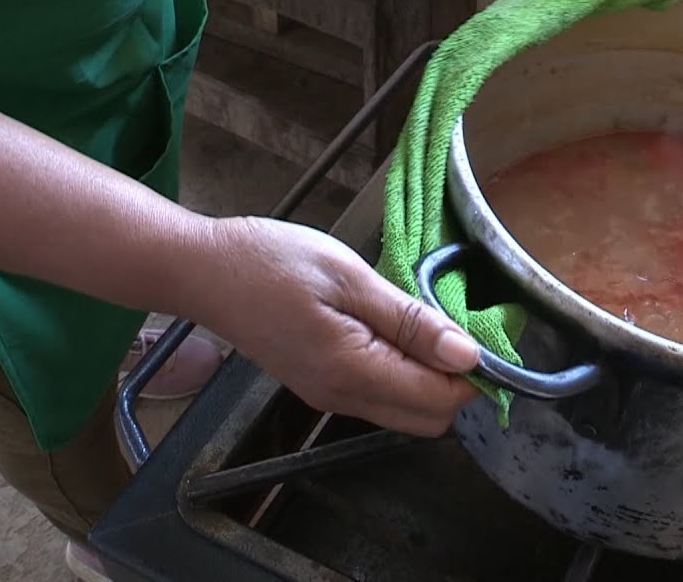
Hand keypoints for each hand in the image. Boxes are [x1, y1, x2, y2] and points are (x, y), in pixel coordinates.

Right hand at [192, 217, 480, 436]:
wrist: (203, 270)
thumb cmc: (271, 263)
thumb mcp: (350, 277)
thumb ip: (411, 320)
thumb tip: (467, 355)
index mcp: (352, 372)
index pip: (440, 402)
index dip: (472, 374)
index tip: (478, 331)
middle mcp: (342, 398)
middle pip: (428, 419)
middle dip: (454, 381)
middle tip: (451, 324)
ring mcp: (329, 396)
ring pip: (405, 411)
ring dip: (428, 376)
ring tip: (421, 320)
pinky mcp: (320, 386)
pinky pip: (379, 396)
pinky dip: (401, 372)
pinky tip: (395, 329)